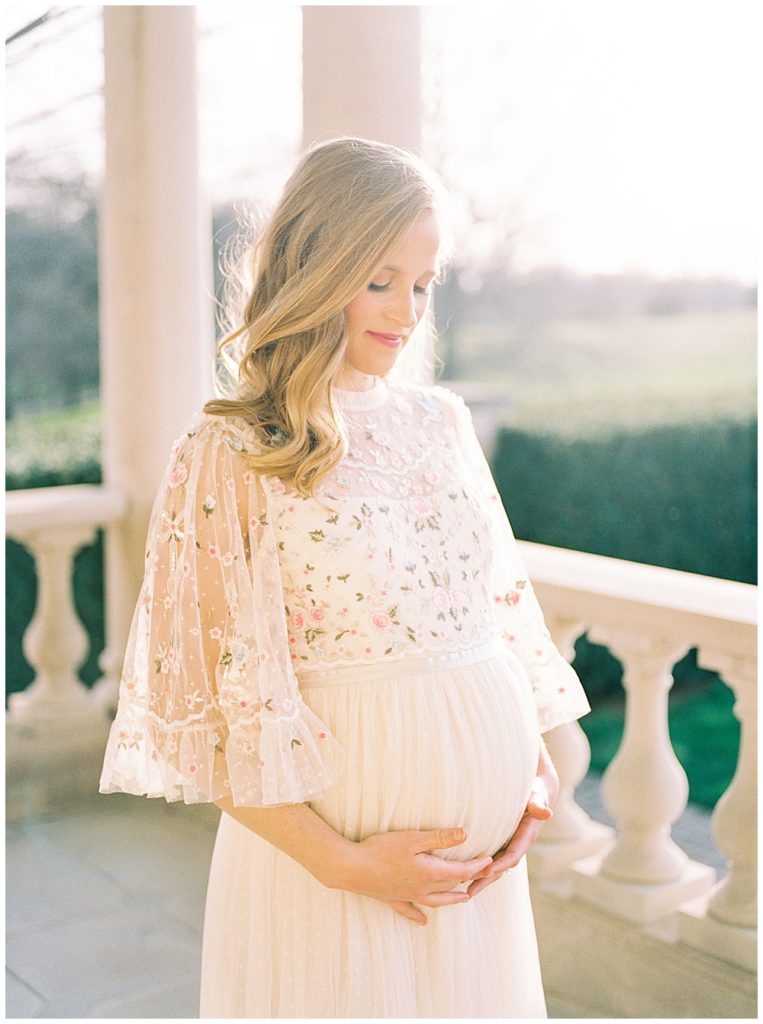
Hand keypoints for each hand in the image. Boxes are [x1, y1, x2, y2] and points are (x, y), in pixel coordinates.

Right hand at [338, 827, 492, 925]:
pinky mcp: (392, 898)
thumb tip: (466, 834)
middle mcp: (422, 888)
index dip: (477, 866)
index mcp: (429, 873)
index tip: (490, 861)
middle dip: (469, 880)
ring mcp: (407, 896)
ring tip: (464, 898)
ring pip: (436, 901)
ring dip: (452, 899)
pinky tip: (423, 922)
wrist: (351, 868)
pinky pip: (410, 910)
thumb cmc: (381, 850)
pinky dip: (418, 916)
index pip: (461, 872)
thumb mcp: (412, 839)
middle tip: (483, 875)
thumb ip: (439, 838)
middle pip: (452, 886)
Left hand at [467, 737, 558, 898]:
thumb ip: (538, 802)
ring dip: (481, 877)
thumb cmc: (536, 789)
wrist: (539, 789)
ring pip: (495, 865)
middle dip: (486, 879)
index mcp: (526, 836)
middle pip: (501, 867)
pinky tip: (463, 872)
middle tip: (468, 891)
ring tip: (463, 890)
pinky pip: (491, 857)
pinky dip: (480, 866)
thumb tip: (545, 812)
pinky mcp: (502, 840)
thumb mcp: (538, 794)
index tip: (484, 871)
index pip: (512, 855)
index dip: (499, 864)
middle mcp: (518, 843)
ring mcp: (510, 843)